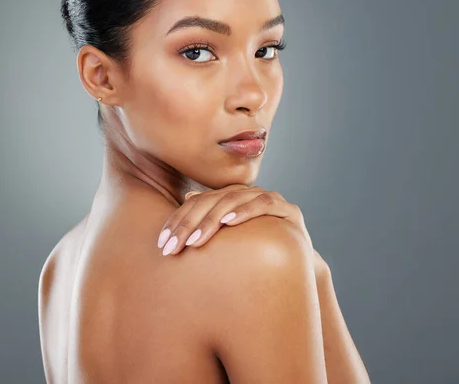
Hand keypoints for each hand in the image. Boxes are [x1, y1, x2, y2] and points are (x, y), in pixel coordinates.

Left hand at [157, 184, 313, 255]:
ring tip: (196, 239)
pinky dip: (246, 210)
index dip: (177, 221)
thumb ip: (205, 228)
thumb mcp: (225, 244)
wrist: (296, 264)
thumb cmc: (255, 253)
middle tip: (174, 246)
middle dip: (189, 224)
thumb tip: (185, 202)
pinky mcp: (287, 209)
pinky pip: (263, 203)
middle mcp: (245, 194)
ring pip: (233, 199)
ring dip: (213, 219)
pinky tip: (230, 222)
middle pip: (210, 201)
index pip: (195, 203)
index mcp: (227, 199)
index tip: (162, 244)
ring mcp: (267, 198)